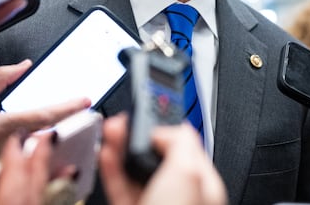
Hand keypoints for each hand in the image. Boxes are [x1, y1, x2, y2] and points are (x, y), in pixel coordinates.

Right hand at [0, 61, 89, 202]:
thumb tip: (24, 65)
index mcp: (3, 127)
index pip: (42, 116)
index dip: (66, 108)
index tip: (85, 101)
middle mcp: (14, 148)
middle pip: (54, 133)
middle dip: (75, 124)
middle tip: (90, 113)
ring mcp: (20, 164)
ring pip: (53, 150)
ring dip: (71, 139)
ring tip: (82, 128)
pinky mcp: (23, 176)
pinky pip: (47, 166)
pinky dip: (62, 159)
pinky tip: (72, 153)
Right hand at [98, 114, 226, 204]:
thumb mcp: (187, 171)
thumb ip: (180, 141)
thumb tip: (167, 127)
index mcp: (204, 183)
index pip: (184, 142)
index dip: (162, 126)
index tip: (144, 113)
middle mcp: (181, 195)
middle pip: (157, 154)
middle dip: (136, 135)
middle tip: (121, 122)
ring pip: (136, 170)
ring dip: (120, 148)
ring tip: (110, 131)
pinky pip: (121, 187)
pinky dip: (111, 169)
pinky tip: (106, 155)